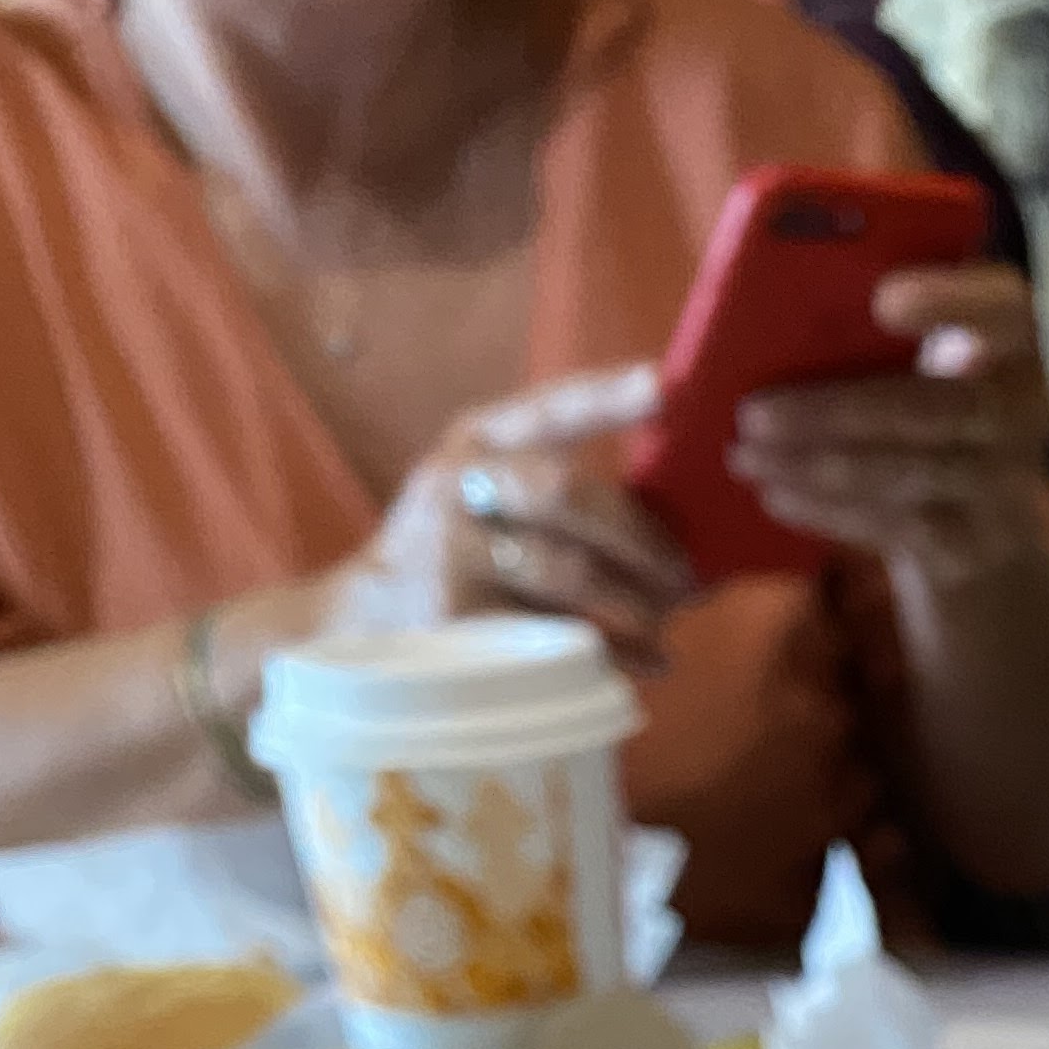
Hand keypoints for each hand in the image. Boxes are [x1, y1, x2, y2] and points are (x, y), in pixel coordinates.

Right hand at [339, 363, 691, 673]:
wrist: (363, 622)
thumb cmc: (452, 554)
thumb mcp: (483, 494)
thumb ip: (553, 488)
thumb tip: (673, 517)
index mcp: (474, 442)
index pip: (546, 409)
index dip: (604, 398)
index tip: (662, 387)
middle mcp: (459, 486)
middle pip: (564, 492)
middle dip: (639, 533)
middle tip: (685, 572)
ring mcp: (455, 556)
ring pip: (566, 572)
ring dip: (635, 601)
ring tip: (668, 622)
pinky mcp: (460, 623)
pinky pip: (556, 636)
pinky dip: (614, 653)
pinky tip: (647, 662)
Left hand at [736, 265, 1048, 587]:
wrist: (978, 506)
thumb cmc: (924, 389)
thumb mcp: (912, 342)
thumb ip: (871, 314)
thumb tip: (771, 309)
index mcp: (1017, 332)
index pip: (1004, 307)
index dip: (951, 302)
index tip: (885, 298)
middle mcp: (1027, 407)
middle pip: (933, 409)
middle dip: (835, 412)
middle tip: (752, 410)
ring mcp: (1006, 484)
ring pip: (903, 473)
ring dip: (813, 465)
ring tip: (743, 453)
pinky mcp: (975, 544)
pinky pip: (894, 526)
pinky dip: (827, 509)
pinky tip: (774, 492)